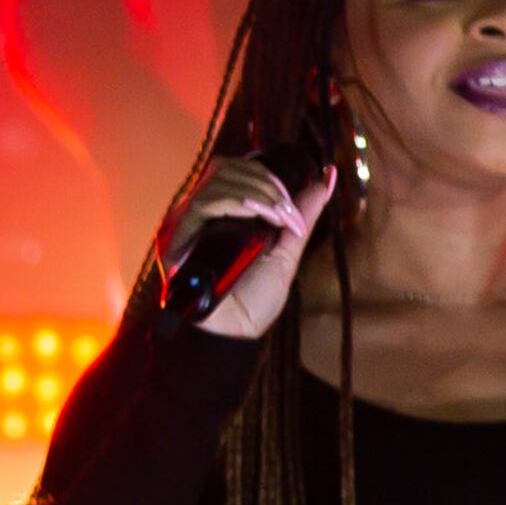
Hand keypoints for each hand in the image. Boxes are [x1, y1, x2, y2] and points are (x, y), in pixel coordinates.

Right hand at [154, 156, 339, 338]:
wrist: (235, 335)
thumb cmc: (254, 299)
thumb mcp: (287, 251)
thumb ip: (303, 213)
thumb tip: (329, 176)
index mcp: (225, 213)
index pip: (238, 170)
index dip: (266, 175)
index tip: (292, 202)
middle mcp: (203, 214)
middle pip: (227, 169)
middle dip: (265, 183)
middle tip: (287, 212)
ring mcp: (187, 224)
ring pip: (217, 182)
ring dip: (255, 192)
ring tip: (276, 217)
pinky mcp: (176, 239)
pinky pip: (202, 205)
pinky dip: (232, 203)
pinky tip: (253, 214)